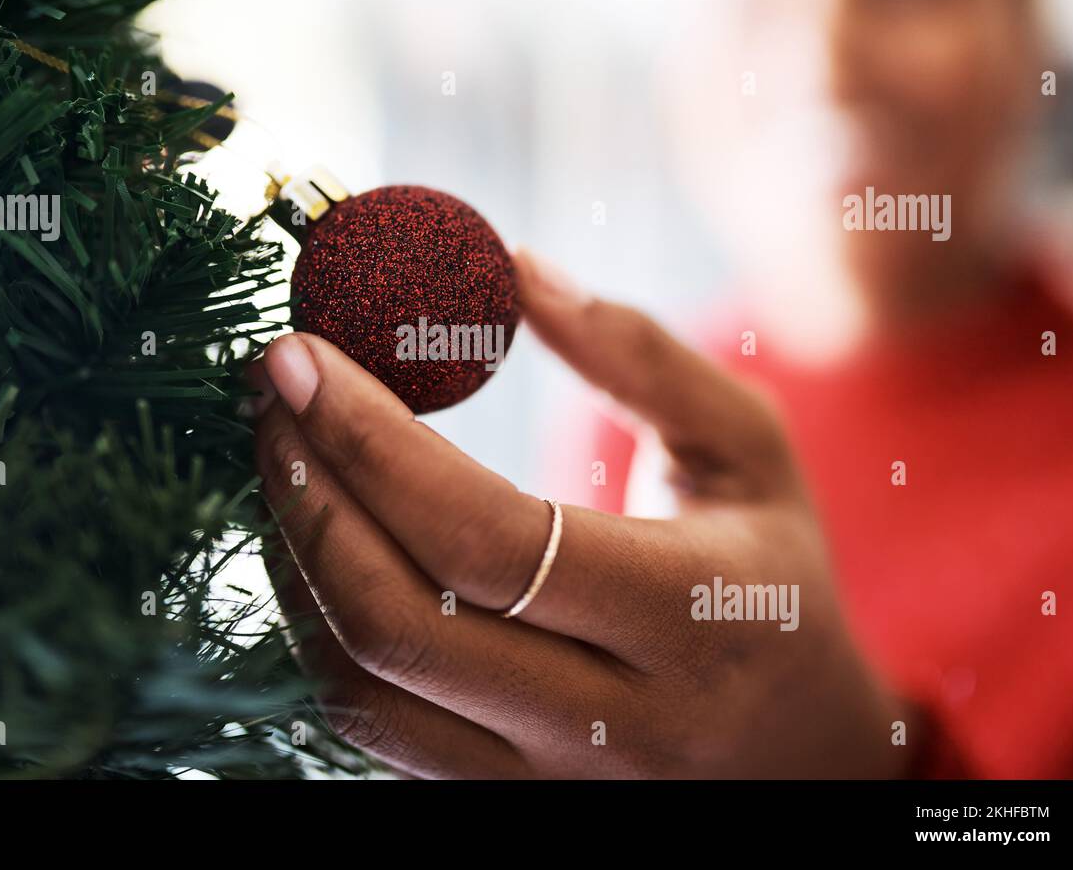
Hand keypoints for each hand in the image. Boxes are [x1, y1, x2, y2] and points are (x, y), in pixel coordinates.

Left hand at [251, 250, 910, 777]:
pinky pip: (371, 727)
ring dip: (296, 559)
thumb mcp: (749, 451)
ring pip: (367, 688)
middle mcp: (617, 724)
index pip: (490, 538)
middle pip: (404, 619)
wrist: (801, 751)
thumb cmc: (775, 579)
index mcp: (693, 618)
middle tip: (270, 390)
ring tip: (283, 455)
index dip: (373, 442)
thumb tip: (514, 269)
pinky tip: (316, 541)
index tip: (301, 355)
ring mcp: (548, 783)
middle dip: (310, 490)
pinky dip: (318, 627)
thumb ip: (644, 357)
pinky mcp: (498, 802)